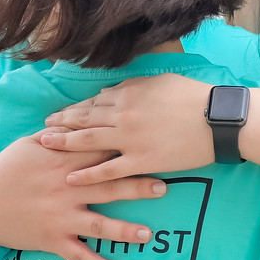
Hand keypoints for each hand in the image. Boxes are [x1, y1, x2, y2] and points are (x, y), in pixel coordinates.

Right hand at [0, 134, 168, 259]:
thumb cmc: (6, 170)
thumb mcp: (29, 145)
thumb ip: (60, 136)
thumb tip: (83, 120)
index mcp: (62, 162)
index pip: (99, 152)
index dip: (125, 148)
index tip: (150, 146)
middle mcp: (64, 189)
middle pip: (106, 186)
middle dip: (136, 186)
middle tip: (163, 186)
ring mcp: (59, 216)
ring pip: (97, 223)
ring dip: (124, 230)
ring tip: (148, 234)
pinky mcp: (50, 239)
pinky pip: (78, 254)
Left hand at [38, 74, 213, 185]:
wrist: (216, 119)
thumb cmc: (193, 97)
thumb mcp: (160, 82)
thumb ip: (132, 87)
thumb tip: (111, 94)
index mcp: (128, 93)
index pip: (93, 102)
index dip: (73, 109)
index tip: (59, 115)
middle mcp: (123, 115)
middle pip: (84, 119)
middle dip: (61, 124)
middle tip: (43, 130)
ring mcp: (130, 139)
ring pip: (89, 142)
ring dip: (64, 144)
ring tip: (46, 147)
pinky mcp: (141, 161)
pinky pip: (108, 170)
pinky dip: (87, 174)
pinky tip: (70, 178)